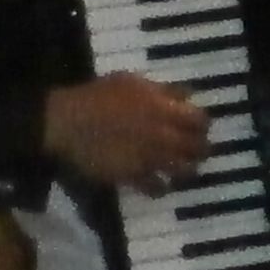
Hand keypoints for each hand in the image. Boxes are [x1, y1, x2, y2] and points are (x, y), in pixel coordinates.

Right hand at [42, 74, 208, 189]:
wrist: (67, 122)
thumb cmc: (97, 97)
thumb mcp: (132, 82)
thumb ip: (163, 90)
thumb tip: (188, 96)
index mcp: (164, 110)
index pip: (200, 121)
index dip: (202, 124)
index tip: (198, 126)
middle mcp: (163, 136)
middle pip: (197, 147)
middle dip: (200, 148)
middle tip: (196, 149)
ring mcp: (149, 158)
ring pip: (183, 170)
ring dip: (187, 168)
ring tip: (184, 167)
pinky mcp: (132, 176)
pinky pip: (156, 188)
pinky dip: (161, 187)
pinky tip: (161, 184)